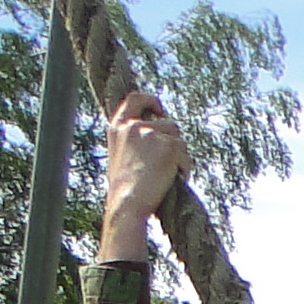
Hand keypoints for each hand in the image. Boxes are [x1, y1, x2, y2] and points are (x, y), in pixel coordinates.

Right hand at [100, 91, 190, 260]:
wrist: (126, 205)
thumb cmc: (123, 192)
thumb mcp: (119, 157)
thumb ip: (132, 141)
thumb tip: (153, 138)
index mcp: (117, 128)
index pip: (135, 99)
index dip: (150, 100)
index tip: (160, 110)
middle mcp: (134, 126)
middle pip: (166, 122)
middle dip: (172, 140)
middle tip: (170, 159)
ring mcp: (151, 134)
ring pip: (178, 138)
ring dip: (178, 156)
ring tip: (168, 175)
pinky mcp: (169, 146)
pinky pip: (185, 155)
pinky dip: (184, 169)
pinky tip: (174, 181)